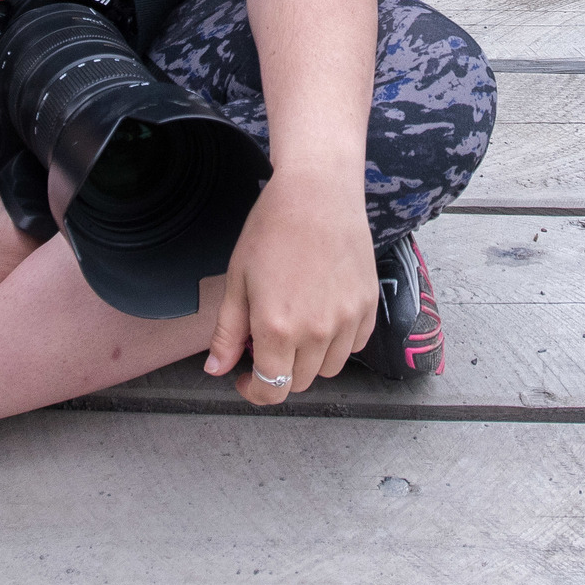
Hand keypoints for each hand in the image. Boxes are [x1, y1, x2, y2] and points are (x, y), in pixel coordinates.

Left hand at [202, 169, 374, 405]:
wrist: (317, 193)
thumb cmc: (271, 230)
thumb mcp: (237, 281)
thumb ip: (227, 333)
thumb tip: (216, 370)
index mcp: (278, 329)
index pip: (271, 389)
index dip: (254, 391)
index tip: (245, 378)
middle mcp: (317, 333)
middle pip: (299, 382)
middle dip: (278, 371)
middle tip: (266, 341)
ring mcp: (348, 321)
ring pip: (329, 369)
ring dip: (309, 361)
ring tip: (295, 328)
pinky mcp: (369, 306)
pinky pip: (354, 346)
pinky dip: (338, 343)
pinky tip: (322, 316)